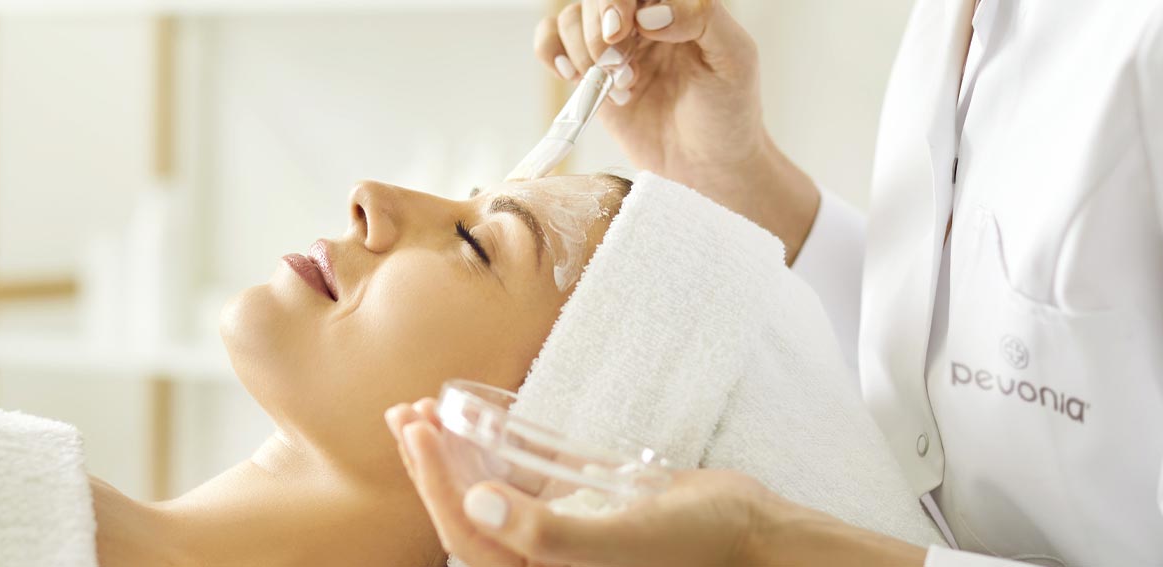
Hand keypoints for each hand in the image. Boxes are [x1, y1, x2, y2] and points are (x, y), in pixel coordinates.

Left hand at [385, 398, 768, 566]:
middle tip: (404, 414)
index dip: (434, 484)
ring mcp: (566, 538)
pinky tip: (485, 424)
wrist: (757, 535)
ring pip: (494, 498)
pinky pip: (531, 485)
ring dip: (458, 457)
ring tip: (429, 413)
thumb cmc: (699, 544)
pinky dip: (503, 455)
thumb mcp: (622, 541)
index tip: (417, 428)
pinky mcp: (587, 512)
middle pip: (472, 517)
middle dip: (433, 467)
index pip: (468, 537)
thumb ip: (550, 534)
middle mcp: (549, 564)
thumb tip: (479, 507)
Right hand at [533, 0, 820, 262]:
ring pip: (571, 16)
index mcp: (680, 5)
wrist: (708, 167)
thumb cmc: (729, 112)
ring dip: (584, 49)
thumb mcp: (734, 59)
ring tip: (619, 83)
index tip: (621, 30)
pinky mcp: (592, 74)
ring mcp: (615, 45)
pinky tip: (572, 75)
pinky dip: (551, 51)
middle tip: (614, 62)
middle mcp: (644, 17)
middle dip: (596, 25)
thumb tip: (649, 13)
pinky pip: (553, 41)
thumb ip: (701, 18)